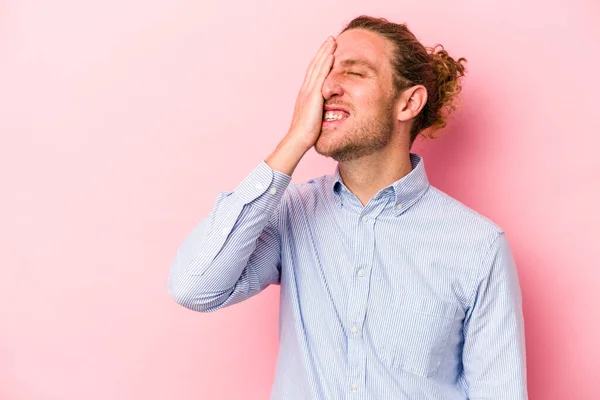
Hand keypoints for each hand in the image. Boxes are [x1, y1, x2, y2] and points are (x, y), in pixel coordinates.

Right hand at [286, 36, 335, 151]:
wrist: (297, 140)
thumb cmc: (306, 135)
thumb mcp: (315, 119)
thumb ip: (319, 112)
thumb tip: (326, 113)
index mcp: (305, 95)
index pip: (313, 74)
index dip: (320, 61)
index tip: (327, 51)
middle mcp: (305, 90)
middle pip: (314, 66)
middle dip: (322, 52)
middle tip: (330, 39)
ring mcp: (308, 92)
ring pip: (317, 68)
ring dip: (325, 53)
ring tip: (332, 41)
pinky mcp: (313, 96)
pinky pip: (320, 76)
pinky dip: (325, 64)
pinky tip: (332, 56)